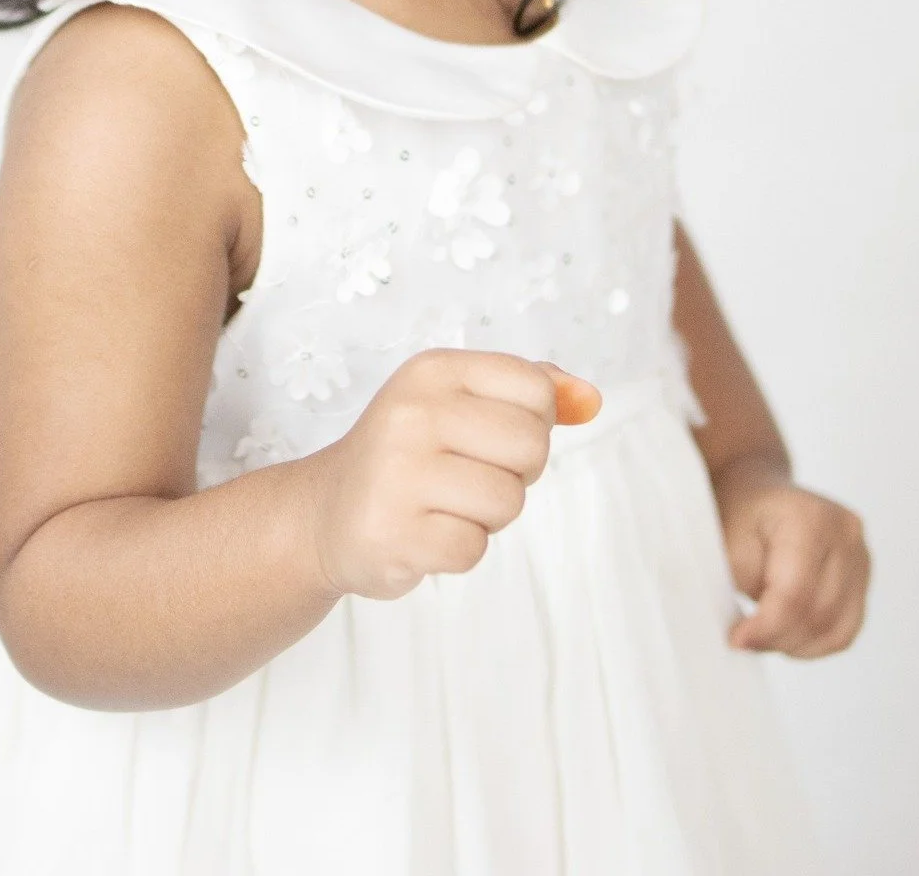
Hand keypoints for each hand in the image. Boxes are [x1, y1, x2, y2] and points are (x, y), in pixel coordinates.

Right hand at [304, 349, 600, 601]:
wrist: (326, 513)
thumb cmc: (411, 454)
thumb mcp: (462, 402)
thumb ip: (533, 393)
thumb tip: (592, 400)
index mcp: (434, 369)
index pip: (536, 390)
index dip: (533, 423)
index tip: (491, 435)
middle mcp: (413, 412)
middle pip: (532, 446)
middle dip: (515, 473)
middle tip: (466, 475)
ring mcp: (398, 473)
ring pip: (508, 502)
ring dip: (487, 516)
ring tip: (443, 505)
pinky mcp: (392, 533)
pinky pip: (473, 549)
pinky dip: (459, 550)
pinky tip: (424, 533)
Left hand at [712, 454, 870, 657]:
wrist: (758, 494)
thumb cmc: (739, 516)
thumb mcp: (726, 544)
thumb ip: (741, 588)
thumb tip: (747, 638)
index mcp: (810, 516)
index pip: (795, 593)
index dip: (766, 627)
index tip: (737, 640)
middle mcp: (846, 533)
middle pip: (818, 614)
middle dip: (777, 637)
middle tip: (744, 638)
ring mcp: (861, 555)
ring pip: (836, 629)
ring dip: (796, 643)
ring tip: (764, 633)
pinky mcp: (863, 577)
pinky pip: (845, 630)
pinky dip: (814, 642)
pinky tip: (787, 632)